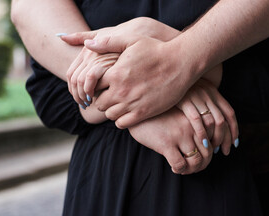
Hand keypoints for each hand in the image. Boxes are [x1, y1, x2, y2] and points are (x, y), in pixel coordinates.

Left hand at [62, 17, 182, 114]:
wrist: (180, 64)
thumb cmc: (157, 50)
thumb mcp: (132, 40)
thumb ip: (108, 42)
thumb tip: (88, 44)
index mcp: (115, 74)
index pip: (92, 86)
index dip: (95, 84)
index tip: (102, 83)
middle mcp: (121, 91)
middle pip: (99, 102)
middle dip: (102, 98)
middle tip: (110, 94)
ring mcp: (132, 104)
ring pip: (109, 114)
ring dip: (111, 109)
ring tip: (119, 102)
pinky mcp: (143, 113)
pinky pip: (122, 123)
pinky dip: (121, 119)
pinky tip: (127, 111)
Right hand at [129, 108, 212, 174]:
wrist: (137, 113)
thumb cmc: (158, 116)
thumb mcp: (179, 116)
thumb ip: (192, 126)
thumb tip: (206, 146)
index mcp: (196, 119)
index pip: (214, 140)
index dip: (210, 152)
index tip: (201, 156)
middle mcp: (191, 126)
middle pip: (208, 152)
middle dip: (203, 164)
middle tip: (193, 168)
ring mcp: (179, 135)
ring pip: (196, 161)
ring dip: (192, 169)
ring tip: (184, 169)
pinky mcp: (166, 144)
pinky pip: (180, 165)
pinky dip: (179, 170)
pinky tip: (173, 166)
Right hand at [177, 79, 238, 154]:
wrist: (162, 77)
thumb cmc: (176, 90)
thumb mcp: (195, 93)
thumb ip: (205, 104)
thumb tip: (216, 125)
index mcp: (213, 91)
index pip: (230, 113)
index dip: (234, 130)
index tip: (234, 144)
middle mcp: (207, 93)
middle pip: (223, 119)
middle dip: (225, 138)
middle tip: (223, 150)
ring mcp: (196, 96)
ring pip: (212, 121)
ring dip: (214, 137)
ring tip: (211, 149)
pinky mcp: (184, 100)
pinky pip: (197, 120)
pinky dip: (202, 133)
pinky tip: (202, 142)